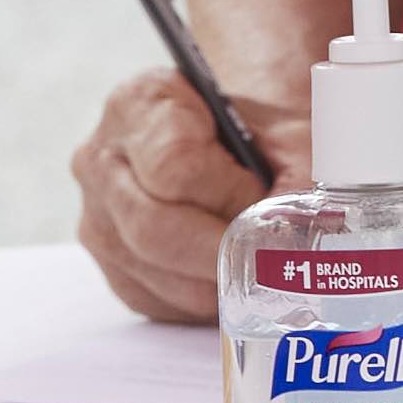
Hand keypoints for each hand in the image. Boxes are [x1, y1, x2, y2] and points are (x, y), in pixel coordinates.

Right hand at [73, 64, 293, 322]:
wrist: (237, 116)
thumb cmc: (260, 108)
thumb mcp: (291, 123)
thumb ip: (302, 171)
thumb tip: (304, 235)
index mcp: (139, 104)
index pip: (175, 167)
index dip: (230, 194)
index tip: (265, 198)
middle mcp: (103, 160)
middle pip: (152, 228)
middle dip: (223, 251)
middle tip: (273, 253)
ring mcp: (99, 214)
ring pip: (151, 272)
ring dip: (216, 280)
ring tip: (262, 263)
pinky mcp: (112, 259)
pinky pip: (152, 297)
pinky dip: (201, 297)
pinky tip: (235, 276)